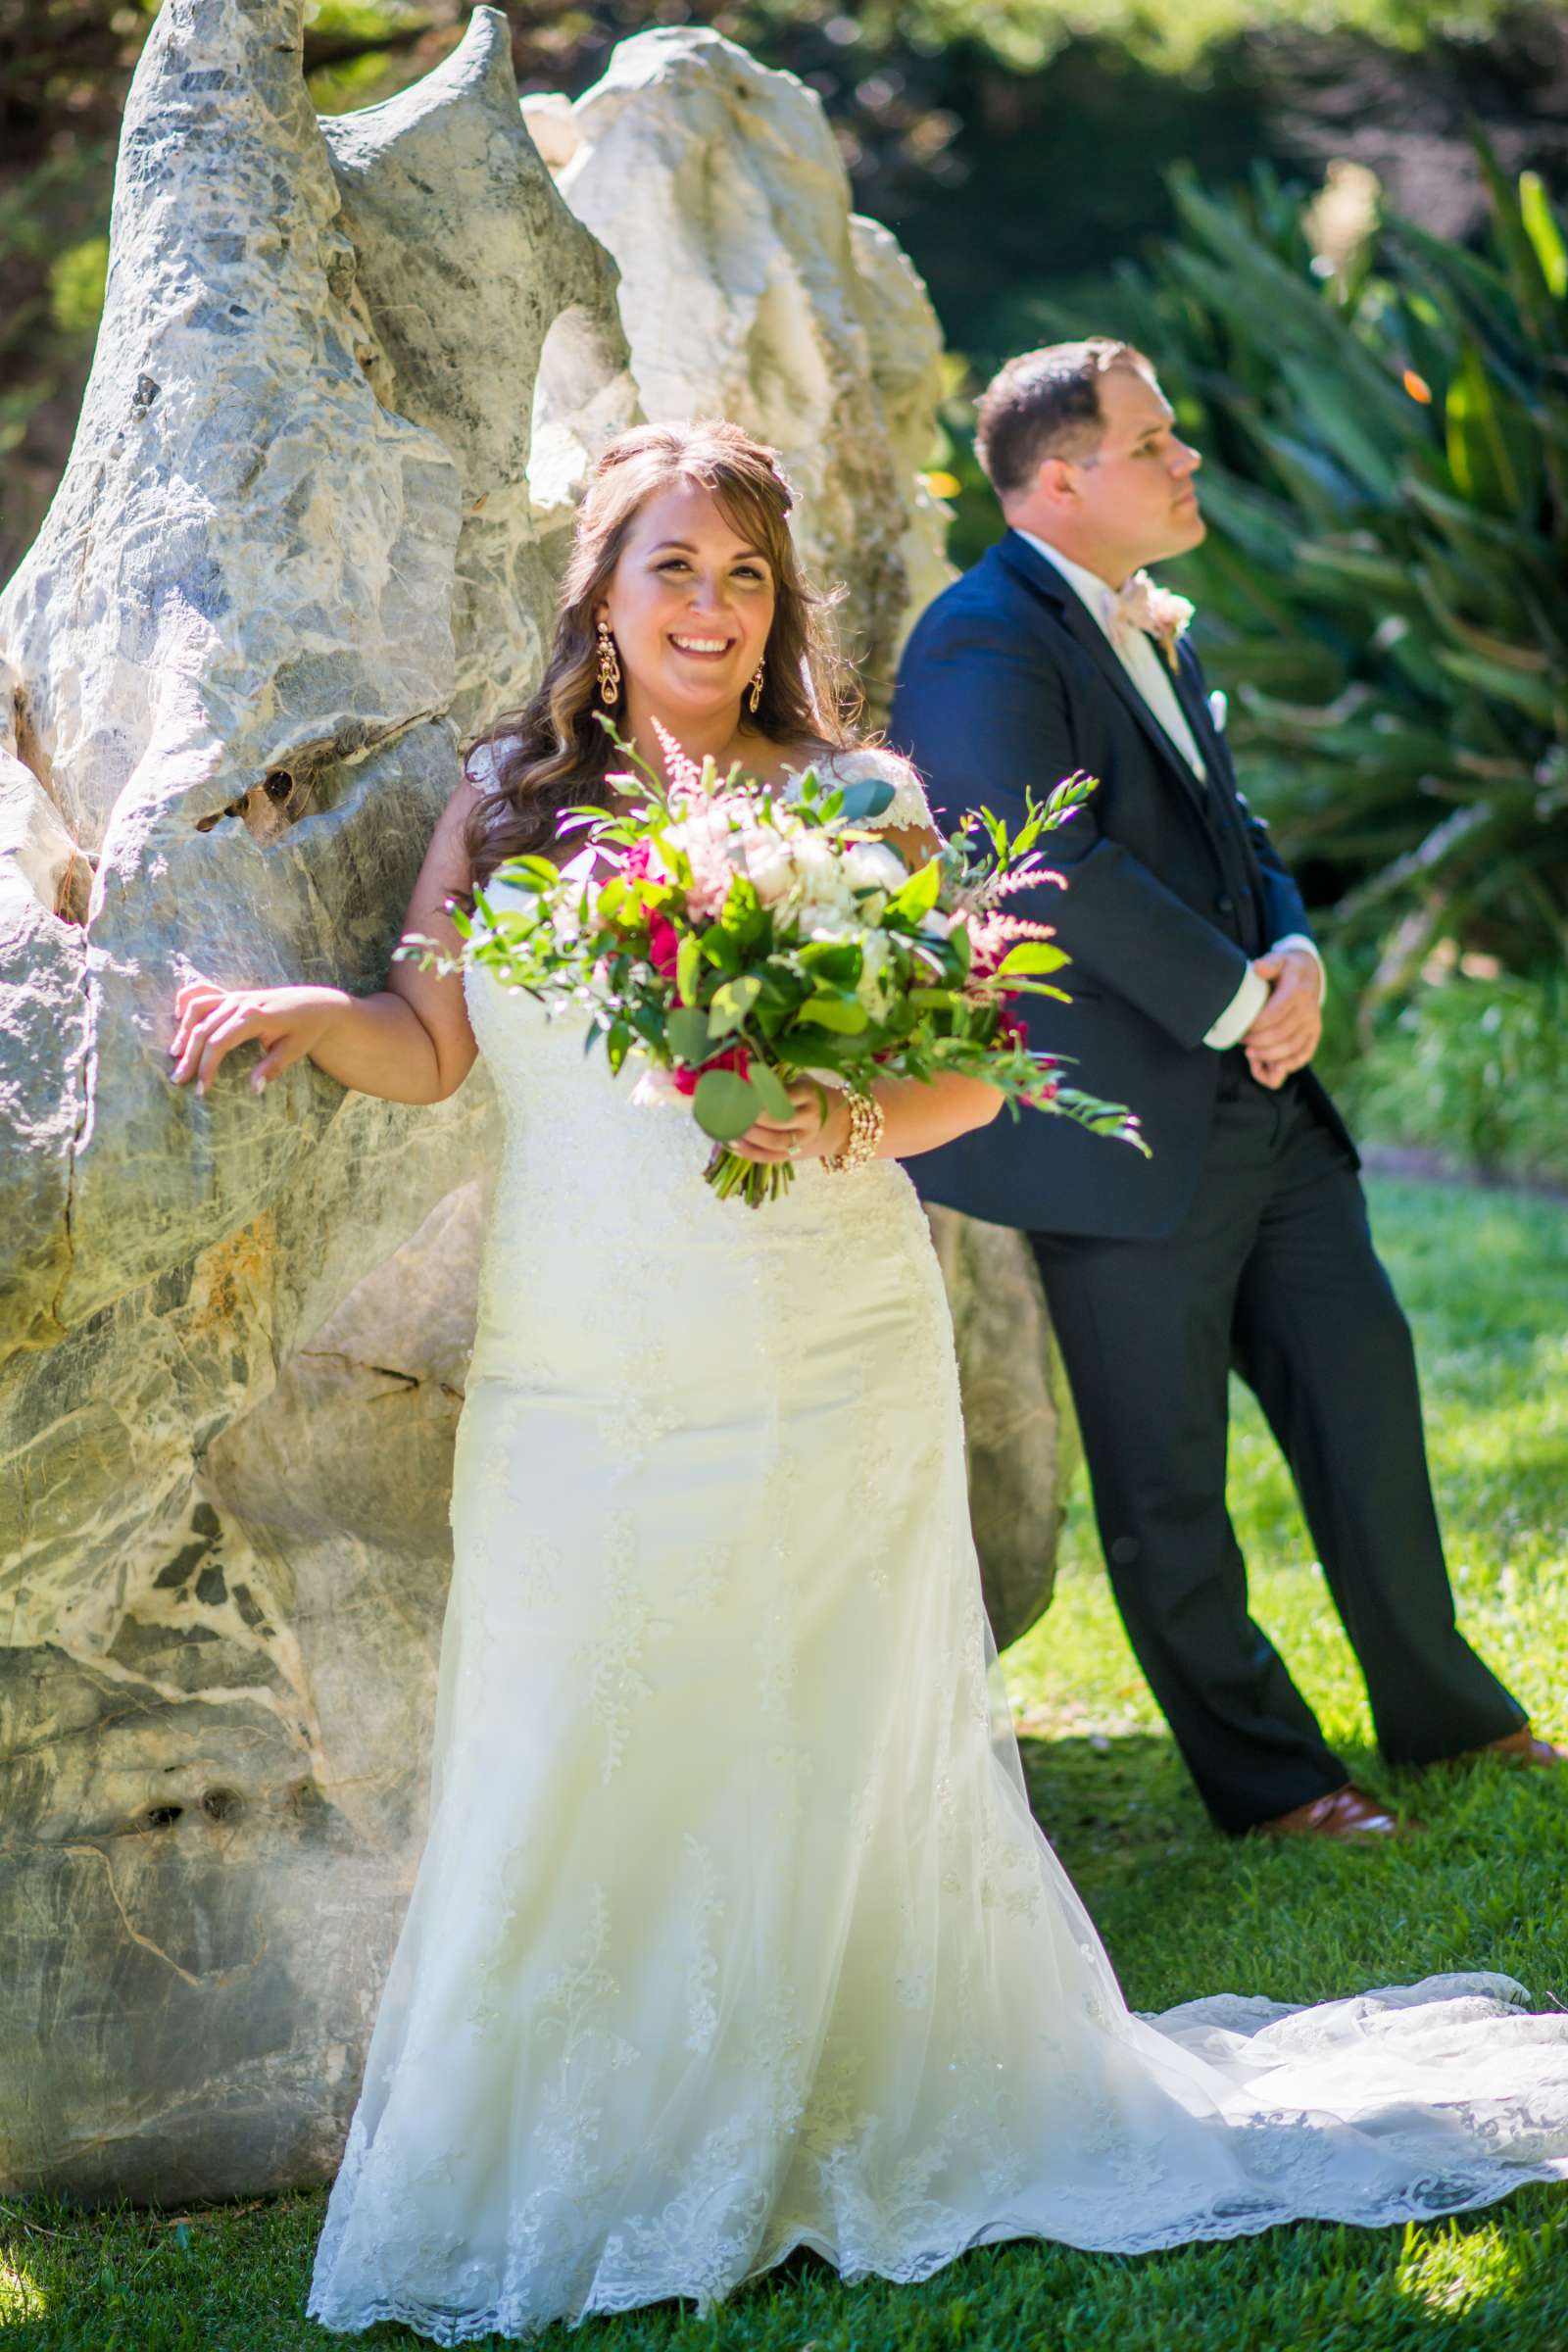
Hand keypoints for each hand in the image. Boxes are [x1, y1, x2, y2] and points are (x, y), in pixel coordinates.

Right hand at [169, 973, 351, 1097]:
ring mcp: (234, 996)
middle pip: (203, 1028)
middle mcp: (240, 1003)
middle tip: (179, 1080)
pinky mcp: (232, 995)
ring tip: (175, 1054)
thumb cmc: (306, 1029)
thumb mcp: (294, 1050)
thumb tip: (255, 1089)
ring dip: (183, 1031)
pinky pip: (202, 992)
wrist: (316, 1005)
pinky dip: (186, 1001)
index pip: (220, 1042)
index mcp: (254, 1017)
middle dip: (189, 1056)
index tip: (201, 1088)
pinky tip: (178, 1017)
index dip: (207, 1066)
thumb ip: (273, 1068)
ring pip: (198, 1008)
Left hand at [731, 1077, 850, 1165]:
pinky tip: (735, 1145)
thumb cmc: (817, 1100)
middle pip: (778, 1120)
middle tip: (732, 1110)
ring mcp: (804, 1139)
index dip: (760, 1094)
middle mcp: (809, 1118)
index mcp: (810, 1095)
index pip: (783, 1095)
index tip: (741, 1090)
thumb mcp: (806, 1085)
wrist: (844, 1126)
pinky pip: (773, 1157)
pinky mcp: (797, 1155)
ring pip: (775, 1141)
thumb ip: (781, 1085)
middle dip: (753, 1117)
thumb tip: (744, 1080)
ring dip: (751, 1136)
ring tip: (731, 1128)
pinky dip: (752, 1153)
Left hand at [1242, 949, 1321, 1089]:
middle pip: (1282, 1034)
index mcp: (1297, 992)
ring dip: (1269, 1055)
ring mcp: (1313, 1023)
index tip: (1241, 1029)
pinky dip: (1288, 1064)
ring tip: (1250, 1055)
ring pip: (1292, 1048)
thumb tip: (1257, 967)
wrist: (1311, 973)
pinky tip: (1271, 1065)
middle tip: (1242, 1042)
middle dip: (1259, 1043)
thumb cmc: (1288, 968)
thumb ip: (1268, 964)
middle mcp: (1308, 1010)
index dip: (1256, 1026)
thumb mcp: (1279, 959)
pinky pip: (1304, 1054)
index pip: (1275, 1015)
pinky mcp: (1315, 1033)